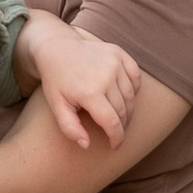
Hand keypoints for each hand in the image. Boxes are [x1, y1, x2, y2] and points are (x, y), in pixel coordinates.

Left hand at [20, 20, 140, 148]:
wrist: (56, 47)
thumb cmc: (56, 80)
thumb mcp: (56, 106)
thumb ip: (70, 128)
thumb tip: (86, 145)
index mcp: (89, 92)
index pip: (112, 123)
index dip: (116, 138)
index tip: (115, 146)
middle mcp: (105, 76)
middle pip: (123, 111)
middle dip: (121, 126)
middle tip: (115, 131)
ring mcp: (114, 63)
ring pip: (131, 96)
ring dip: (128, 109)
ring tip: (120, 116)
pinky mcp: (119, 53)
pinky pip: (136, 76)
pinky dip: (133, 89)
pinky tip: (124, 96)